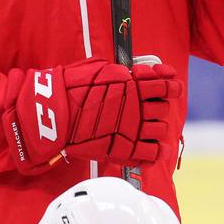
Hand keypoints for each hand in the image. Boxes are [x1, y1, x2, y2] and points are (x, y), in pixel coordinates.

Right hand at [2, 58, 180, 174]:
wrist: (53, 113)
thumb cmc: (72, 88)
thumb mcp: (100, 70)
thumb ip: (123, 73)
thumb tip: (137, 74)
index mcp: (133, 83)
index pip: (167, 84)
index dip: (170, 85)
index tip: (167, 86)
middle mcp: (137, 106)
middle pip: (163, 108)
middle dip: (156, 107)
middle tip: (143, 109)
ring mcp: (133, 129)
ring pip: (161, 130)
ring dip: (154, 128)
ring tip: (141, 128)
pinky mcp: (125, 149)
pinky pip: (152, 153)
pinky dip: (152, 151)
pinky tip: (146, 147)